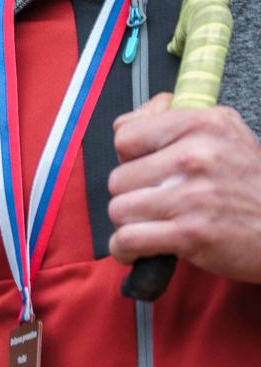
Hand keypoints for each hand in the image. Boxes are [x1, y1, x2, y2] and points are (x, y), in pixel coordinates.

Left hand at [107, 93, 260, 282]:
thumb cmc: (252, 184)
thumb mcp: (226, 133)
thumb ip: (173, 117)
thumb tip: (129, 119)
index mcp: (203, 125)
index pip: (125, 135)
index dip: (129, 156)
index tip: (143, 167)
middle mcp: (198, 157)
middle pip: (118, 178)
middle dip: (130, 194)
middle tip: (153, 201)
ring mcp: (194, 197)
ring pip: (119, 209)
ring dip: (129, 222)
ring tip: (150, 223)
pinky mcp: (191, 234)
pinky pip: (128, 240)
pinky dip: (126, 249)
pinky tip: (137, 248)